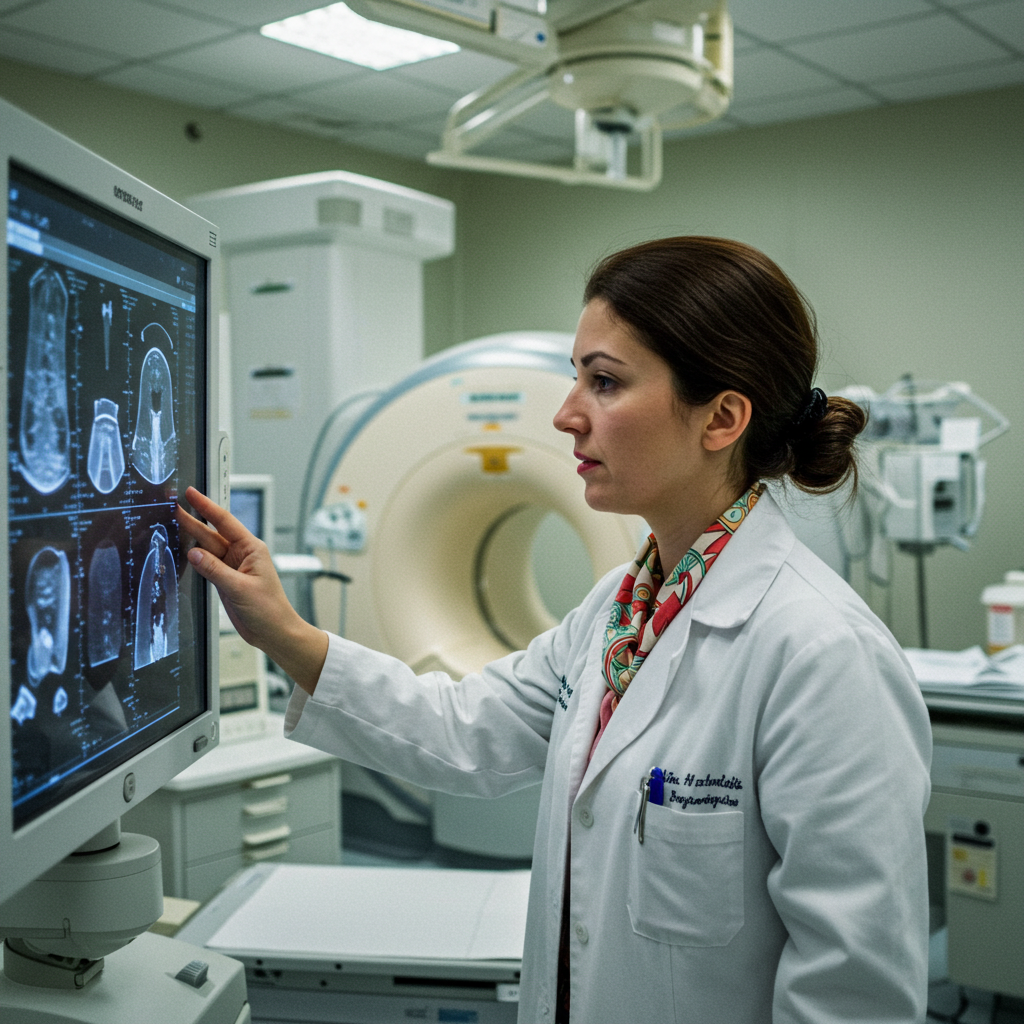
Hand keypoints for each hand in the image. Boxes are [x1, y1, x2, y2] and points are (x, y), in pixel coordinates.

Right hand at [177, 486, 327, 693]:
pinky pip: (206, 565)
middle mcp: (242, 555)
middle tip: (173, 507)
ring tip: (172, 523)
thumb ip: (215, 570)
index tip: (192, 493)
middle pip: (212, 534)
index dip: (207, 506)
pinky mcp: (225, 581)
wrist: (274, 632)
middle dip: (193, 520)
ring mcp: (232, 568)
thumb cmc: (269, 610)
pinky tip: (182, 550)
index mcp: (252, 549)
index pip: (225, 522)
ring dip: (191, 538)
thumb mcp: (240, 588)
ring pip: (207, 549)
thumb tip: (193, 553)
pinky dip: (194, 559)